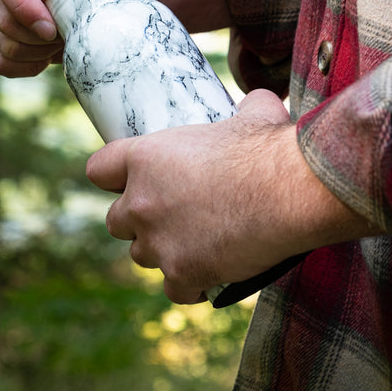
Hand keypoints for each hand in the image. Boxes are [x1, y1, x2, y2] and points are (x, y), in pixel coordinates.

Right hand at [0, 0, 158, 76]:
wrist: (128, 8)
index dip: (19, 1)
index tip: (50, 27)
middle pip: (2, 13)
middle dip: (35, 36)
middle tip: (70, 36)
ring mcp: (10, 9)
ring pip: (0, 39)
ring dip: (34, 52)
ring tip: (67, 42)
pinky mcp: (12, 37)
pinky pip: (0, 59)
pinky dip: (22, 67)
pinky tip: (49, 61)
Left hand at [86, 90, 381, 302]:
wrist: (292, 192)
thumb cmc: (270, 148)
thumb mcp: (253, 114)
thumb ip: (243, 108)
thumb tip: (258, 101)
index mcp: (145, 158)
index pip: (99, 170)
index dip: (115, 176)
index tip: (130, 179)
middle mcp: (141, 203)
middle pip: (116, 221)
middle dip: (138, 220)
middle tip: (171, 215)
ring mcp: (159, 243)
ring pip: (142, 256)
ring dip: (162, 252)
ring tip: (195, 245)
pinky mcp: (183, 274)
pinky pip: (175, 289)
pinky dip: (191, 285)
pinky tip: (210, 276)